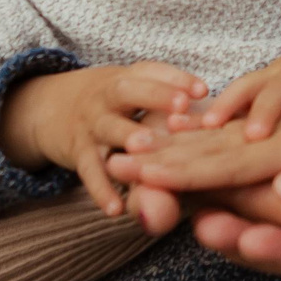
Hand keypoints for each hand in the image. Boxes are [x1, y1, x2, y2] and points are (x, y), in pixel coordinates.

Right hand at [0, 60, 206, 216]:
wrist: (54, 107)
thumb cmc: (120, 104)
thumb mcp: (138, 89)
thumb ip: (175, 99)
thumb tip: (226, 114)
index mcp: (128, 77)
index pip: (154, 72)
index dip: (178, 79)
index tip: (204, 90)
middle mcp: (107, 97)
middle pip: (129, 91)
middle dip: (156, 97)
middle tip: (181, 109)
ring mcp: (91, 124)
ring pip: (109, 128)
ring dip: (128, 136)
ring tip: (145, 148)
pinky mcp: (80, 154)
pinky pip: (90, 172)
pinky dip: (102, 190)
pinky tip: (117, 209)